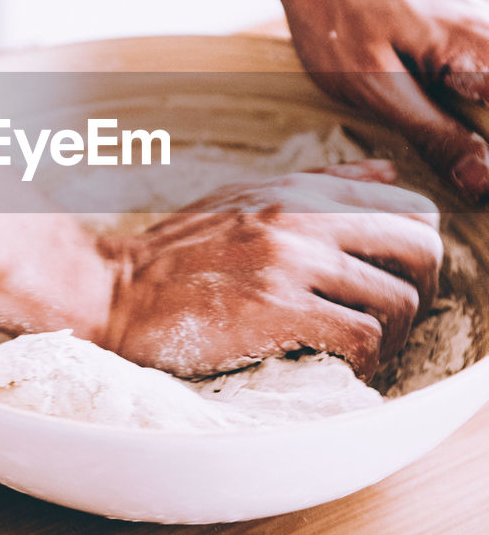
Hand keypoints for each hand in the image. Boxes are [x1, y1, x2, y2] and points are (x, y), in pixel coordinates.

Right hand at [100, 164, 441, 380]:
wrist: (113, 291)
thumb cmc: (177, 254)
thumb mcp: (248, 197)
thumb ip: (322, 182)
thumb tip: (388, 169)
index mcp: (300, 191)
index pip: (408, 207)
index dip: (417, 251)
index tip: (396, 279)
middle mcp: (302, 219)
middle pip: (420, 248)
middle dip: (421, 290)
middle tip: (392, 319)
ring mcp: (290, 264)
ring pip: (398, 301)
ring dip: (391, 336)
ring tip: (362, 349)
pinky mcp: (277, 311)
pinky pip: (363, 339)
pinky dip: (363, 361)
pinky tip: (338, 365)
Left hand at [278, 0, 488, 202]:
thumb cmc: (334, 19)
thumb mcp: (375, 87)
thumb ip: (433, 134)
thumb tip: (483, 181)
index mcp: (476, 43)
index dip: (488, 146)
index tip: (476, 178)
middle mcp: (487, 29)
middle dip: (483, 139)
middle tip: (463, 176)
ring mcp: (478, 27)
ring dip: (475, 127)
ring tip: (447, 153)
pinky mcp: (462, 33)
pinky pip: (481, 76)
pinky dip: (469, 108)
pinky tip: (443, 129)